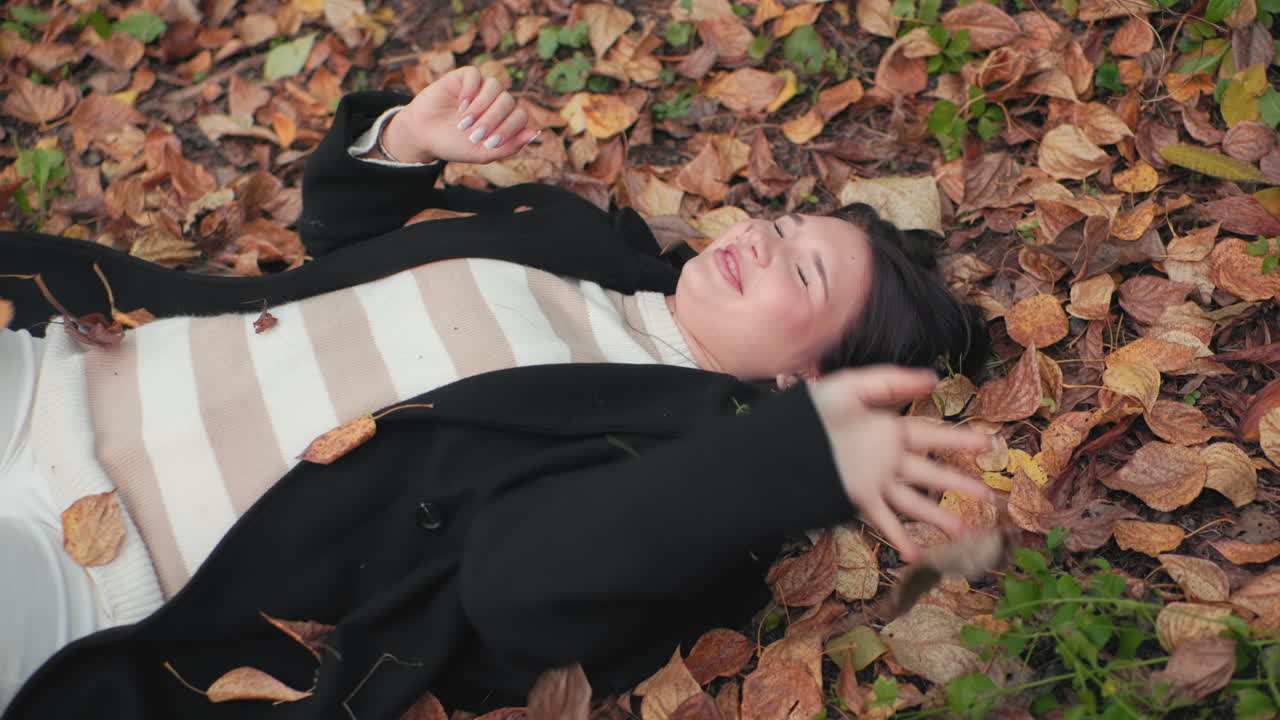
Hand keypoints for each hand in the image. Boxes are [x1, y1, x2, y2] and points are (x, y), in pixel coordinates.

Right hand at [382, 66, 540, 164]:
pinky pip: (476, 75)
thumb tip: (535, 133)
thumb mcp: (483, 153)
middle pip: (508, 102)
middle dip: (492, 121)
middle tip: (474, 135)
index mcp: (504, 119)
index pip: (520, 117)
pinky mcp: (464, 77)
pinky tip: (460, 106)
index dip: (508, 129)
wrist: (423, 136)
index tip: (488, 143)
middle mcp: (496, 101)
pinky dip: (471, 91)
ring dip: (481, 107)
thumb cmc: (454, 145)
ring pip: (495, 86)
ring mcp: (481, 87)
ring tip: (464, 123)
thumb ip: (510, 146)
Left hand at [807, 365, 995, 562]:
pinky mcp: (856, 497)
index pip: (932, 436)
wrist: (781, 438)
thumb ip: (891, 381)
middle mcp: (887, 458)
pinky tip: (914, 555)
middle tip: (988, 495)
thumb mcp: (852, 386)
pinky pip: (881, 519)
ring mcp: (874, 481)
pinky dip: (897, 536)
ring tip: (961, 530)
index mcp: (889, 429)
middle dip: (958, 482)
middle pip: (930, 472)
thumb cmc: (814, 409)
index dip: (960, 440)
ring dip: (936, 515)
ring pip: (912, 500)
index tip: (988, 444)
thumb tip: (932, 378)